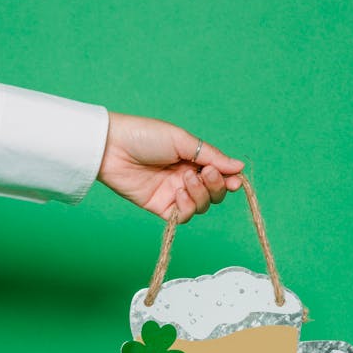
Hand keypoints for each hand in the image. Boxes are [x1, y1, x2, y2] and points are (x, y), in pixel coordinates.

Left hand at [96, 111, 244, 222]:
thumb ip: (211, 156)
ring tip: (186, 179)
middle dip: (216, 186)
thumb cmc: (145, 136)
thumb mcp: (183, 141)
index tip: (234, 179)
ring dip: (200, 194)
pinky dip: (187, 207)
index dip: (229, 180)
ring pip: (201, 206)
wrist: (113, 148)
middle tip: (207, 174)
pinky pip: (183, 216)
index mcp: (192, 159)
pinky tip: (178, 192)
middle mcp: (185, 177)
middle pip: (213, 193)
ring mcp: (173, 193)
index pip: (219, 175)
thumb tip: (239, 167)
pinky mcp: (160, 206)